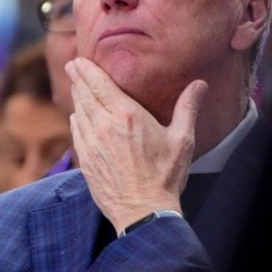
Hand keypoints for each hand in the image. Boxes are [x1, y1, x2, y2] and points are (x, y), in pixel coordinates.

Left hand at [65, 57, 207, 233]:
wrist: (143, 210)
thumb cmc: (165, 176)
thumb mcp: (181, 139)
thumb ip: (187, 108)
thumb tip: (199, 84)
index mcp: (127, 115)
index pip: (100, 84)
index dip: (87, 70)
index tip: (79, 60)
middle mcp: (104, 125)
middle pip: (85, 95)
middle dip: (78, 78)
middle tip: (73, 66)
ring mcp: (91, 144)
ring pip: (78, 112)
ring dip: (77, 97)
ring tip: (76, 87)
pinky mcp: (86, 161)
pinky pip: (77, 133)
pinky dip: (76, 120)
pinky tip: (77, 117)